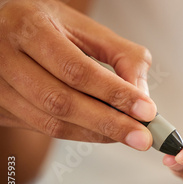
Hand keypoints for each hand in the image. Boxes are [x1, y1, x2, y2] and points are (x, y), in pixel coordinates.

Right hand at [0, 0, 155, 149]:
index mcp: (30, 26)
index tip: (146, 110)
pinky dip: (80, 134)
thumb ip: (121, 55)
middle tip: (142, 136)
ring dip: (96, 133)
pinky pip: (44, 129)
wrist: (4, 32)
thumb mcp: (86, 28)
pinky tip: (103, 132)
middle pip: (61, 102)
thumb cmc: (49, 27)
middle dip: (109, 123)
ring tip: (128, 135)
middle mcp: (5, 56)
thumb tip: (142, 94)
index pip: (77, 69)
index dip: (114, 93)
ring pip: (51, 122)